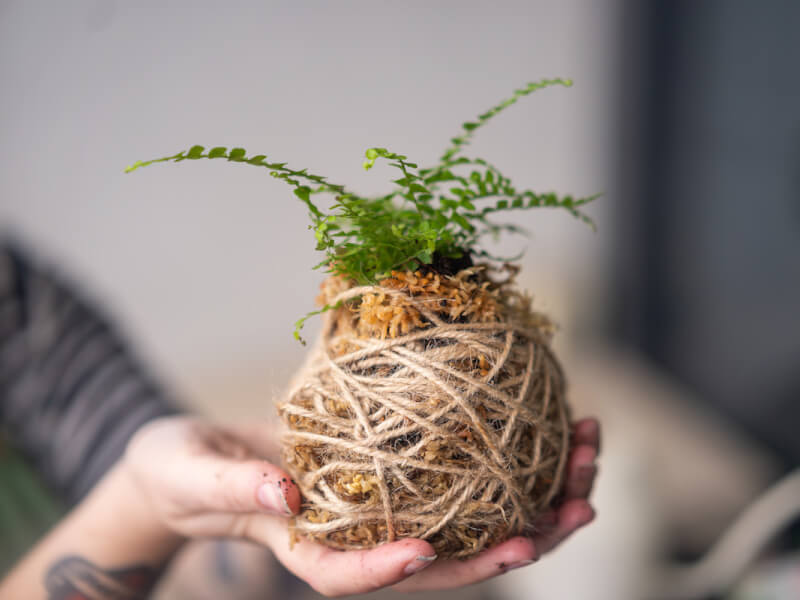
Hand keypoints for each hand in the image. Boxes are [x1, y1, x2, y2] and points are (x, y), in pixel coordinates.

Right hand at [123, 416, 598, 596]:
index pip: (347, 575)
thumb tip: (283, 496)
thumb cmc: (182, 471)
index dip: (386, 571)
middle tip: (574, 509)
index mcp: (303, 546)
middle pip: (440, 558)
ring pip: (465, 519)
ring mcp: (379, 508)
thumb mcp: (191, 474)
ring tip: (587, 458)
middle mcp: (355, 536)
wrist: (197, 460)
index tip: (424, 552)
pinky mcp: (392, 476)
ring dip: (532, 494)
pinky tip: (547, 430)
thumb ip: (233, 488)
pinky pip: (453, 476)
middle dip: (510, 541)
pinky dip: (502, 457)